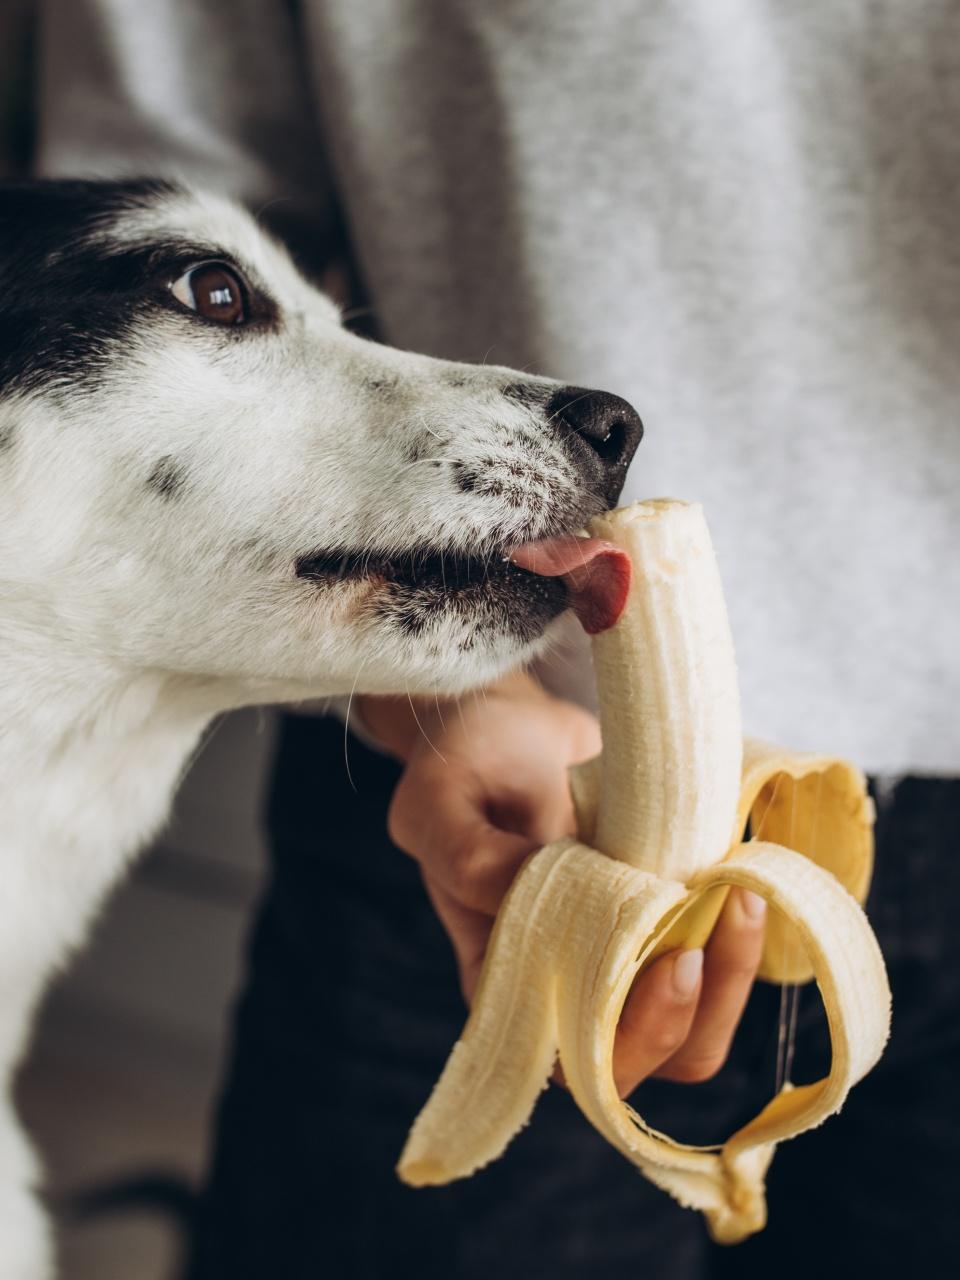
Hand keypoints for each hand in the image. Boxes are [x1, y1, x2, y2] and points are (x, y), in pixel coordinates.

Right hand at [363, 677, 765, 1095]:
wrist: (510, 722)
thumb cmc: (464, 765)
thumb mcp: (440, 802)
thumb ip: (470, 858)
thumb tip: (538, 894)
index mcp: (505, 979)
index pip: (574, 1060)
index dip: (632, 1037)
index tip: (673, 960)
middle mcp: (570, 980)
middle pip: (652, 1055)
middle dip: (701, 1004)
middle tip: (723, 911)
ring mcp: (624, 950)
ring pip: (698, 1014)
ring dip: (734, 967)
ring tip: (741, 890)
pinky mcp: (666, 913)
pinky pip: (719, 952)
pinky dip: (741, 926)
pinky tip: (741, 867)